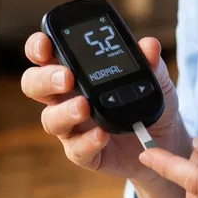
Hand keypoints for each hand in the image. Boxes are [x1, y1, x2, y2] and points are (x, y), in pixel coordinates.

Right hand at [22, 31, 188, 183]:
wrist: (163, 139)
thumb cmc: (146, 100)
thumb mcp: (154, 78)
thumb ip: (149, 61)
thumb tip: (149, 45)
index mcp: (74, 70)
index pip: (44, 55)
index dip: (37, 47)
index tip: (46, 45)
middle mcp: (66, 97)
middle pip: (34, 85)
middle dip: (44, 79)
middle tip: (67, 78)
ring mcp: (73, 125)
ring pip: (50, 119)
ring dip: (64, 112)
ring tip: (84, 106)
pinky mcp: (84, 152)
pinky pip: (75, 149)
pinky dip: (87, 142)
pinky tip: (102, 135)